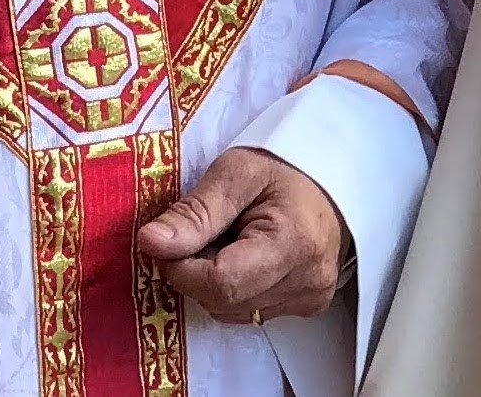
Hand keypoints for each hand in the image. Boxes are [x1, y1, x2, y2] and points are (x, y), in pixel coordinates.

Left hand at [137, 146, 350, 324]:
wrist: (331, 174)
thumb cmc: (284, 167)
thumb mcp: (235, 172)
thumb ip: (194, 212)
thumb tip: (149, 243)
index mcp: (294, 244)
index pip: (219, 284)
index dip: (182, 267)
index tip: (173, 240)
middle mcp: (308, 282)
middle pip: (222, 302)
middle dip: (196, 272)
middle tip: (206, 233)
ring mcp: (310, 299)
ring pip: (230, 312)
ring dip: (214, 283)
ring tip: (231, 241)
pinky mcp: (308, 308)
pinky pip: (248, 313)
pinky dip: (235, 290)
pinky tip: (246, 258)